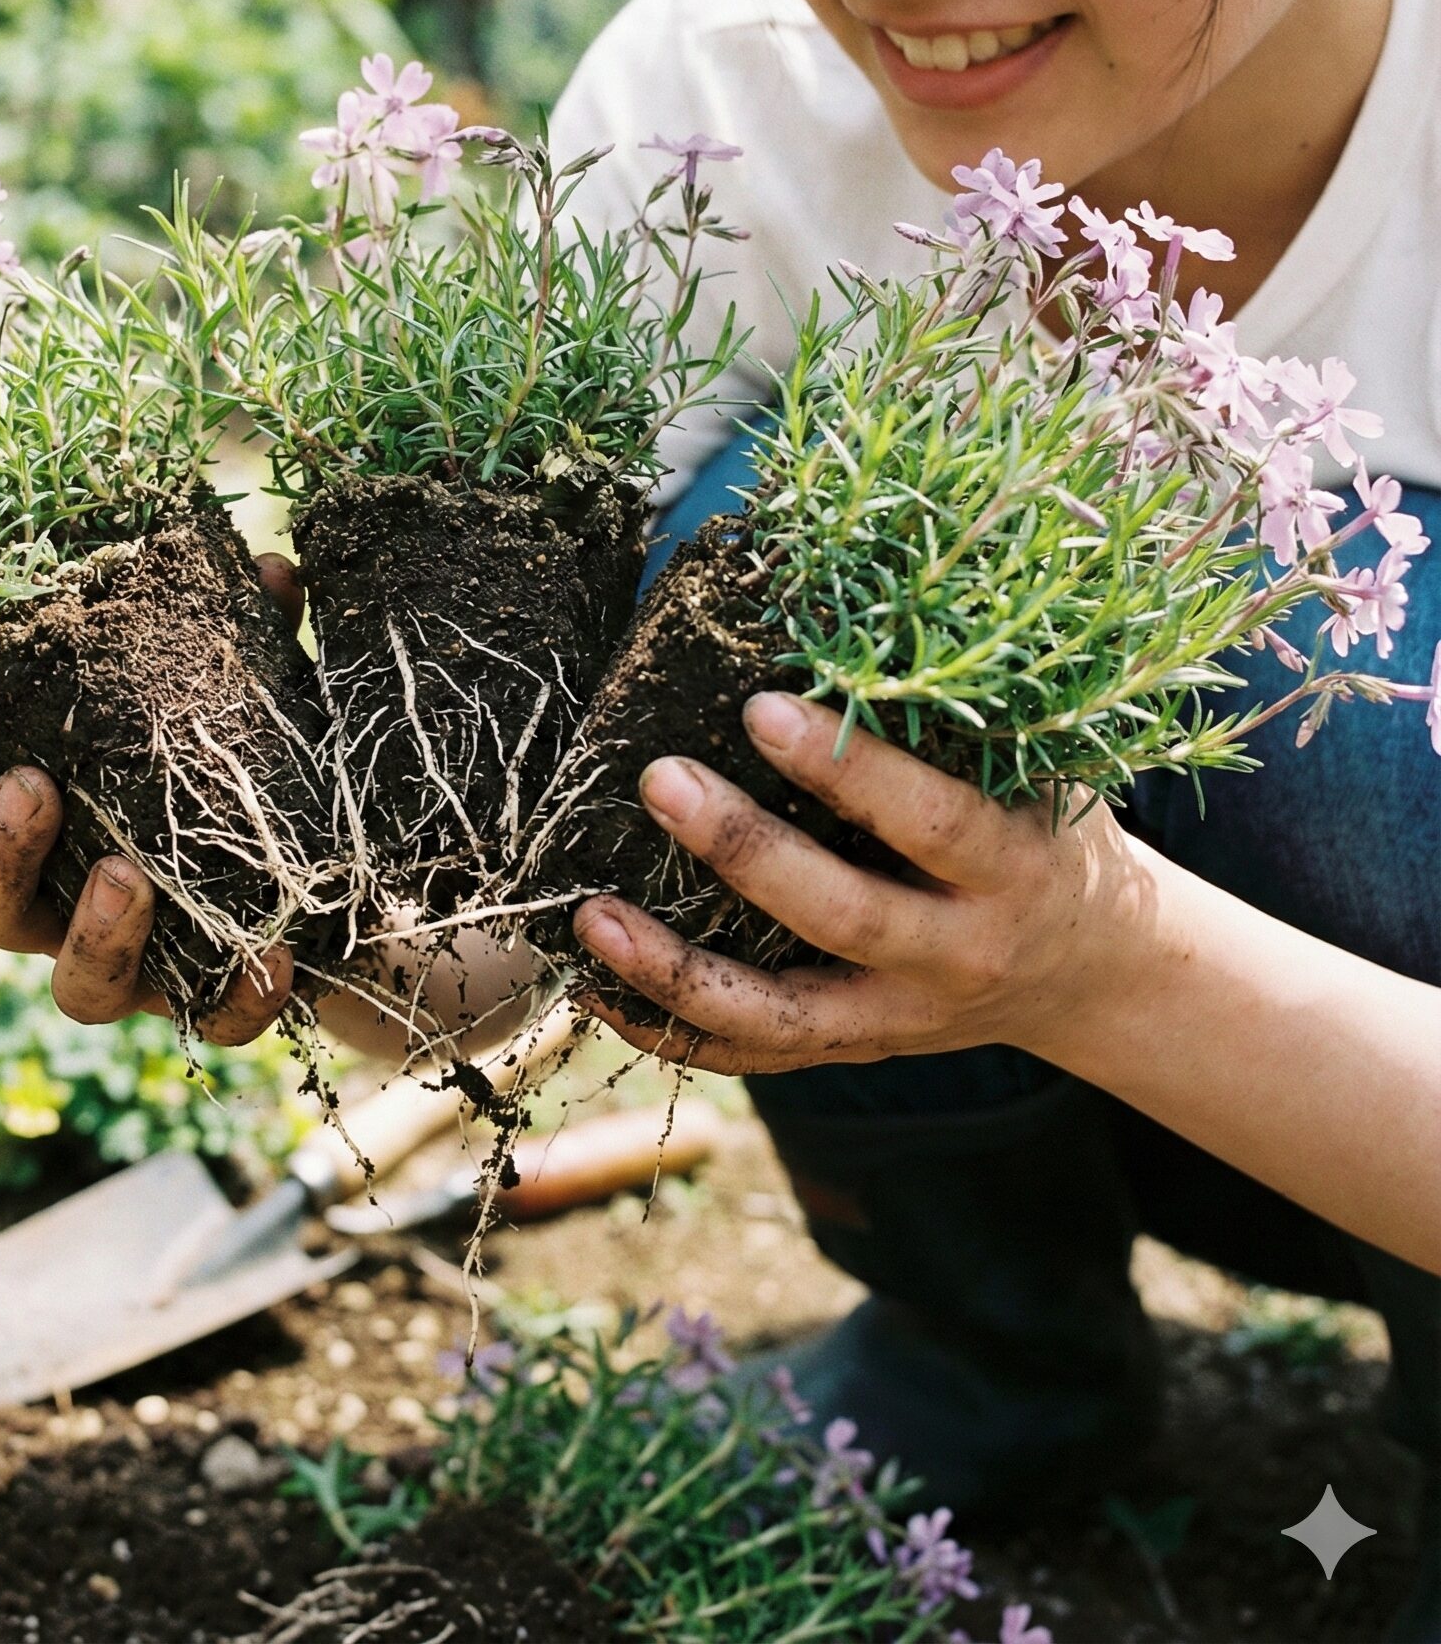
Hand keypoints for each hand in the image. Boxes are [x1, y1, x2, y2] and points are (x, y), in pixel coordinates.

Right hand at [0, 555, 306, 1046]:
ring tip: (128, 876)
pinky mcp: (210, 1007)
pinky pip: (211, 1022)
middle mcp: (61, 909)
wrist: (348, 875)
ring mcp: (132, 970)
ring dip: (90, 934)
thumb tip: (263, 566)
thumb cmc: (254, 766)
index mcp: (39, 832)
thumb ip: (244, 637)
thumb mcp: (249, 691)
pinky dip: (236, 997)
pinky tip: (271, 958)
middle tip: (31, 789)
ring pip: (74, 988)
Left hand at [572, 691, 1163, 1075]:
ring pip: (779, 1015)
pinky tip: (595, 988)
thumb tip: (827, 628)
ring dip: (675, 969)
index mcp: (1013, 872)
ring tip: (591, 913)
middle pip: (842, 917)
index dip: (850, 769)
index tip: (760, 706)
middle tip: (659, 780)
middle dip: (744, 851)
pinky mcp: (857, 1051)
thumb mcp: (1034, 779)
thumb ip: (947, 728)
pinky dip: (670, 1029)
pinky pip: (754, 1057)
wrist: (1094, 972)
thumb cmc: (1042, 835)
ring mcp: (902, 1020)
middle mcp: (957, 956)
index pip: (931, 821)